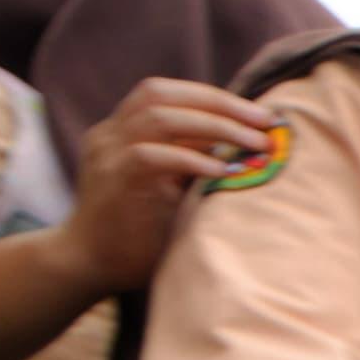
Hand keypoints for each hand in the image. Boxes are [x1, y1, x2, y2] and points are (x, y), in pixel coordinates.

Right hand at [61, 79, 286, 292]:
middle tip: (267, 121)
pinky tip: (226, 170)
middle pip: (161, 95)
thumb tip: (247, 146)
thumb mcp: (169, 186)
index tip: (256, 113)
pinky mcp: (113, 179)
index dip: (211, 97)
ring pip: (159, 116)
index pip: (163, 94)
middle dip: (220, 103)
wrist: (91, 264)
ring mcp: (107, 154)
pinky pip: (151, 156)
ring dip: (216, 125)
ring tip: (256, 142)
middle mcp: (110, 134)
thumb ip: (191, 161)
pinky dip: (193, 159)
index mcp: (121, 131)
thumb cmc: (140, 231)